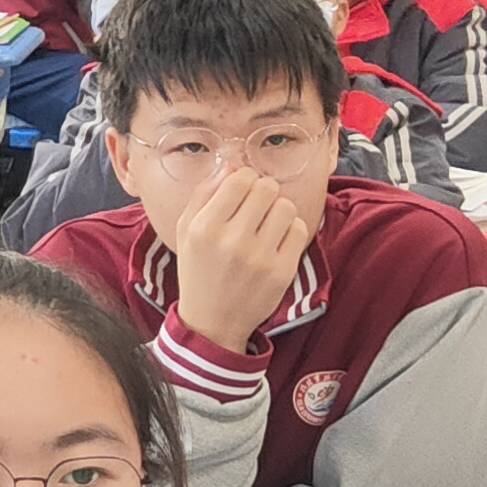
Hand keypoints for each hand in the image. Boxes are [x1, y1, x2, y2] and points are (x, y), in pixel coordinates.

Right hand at [169, 167, 317, 357]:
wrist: (212, 321)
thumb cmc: (198, 270)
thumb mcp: (186, 231)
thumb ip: (203, 194)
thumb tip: (231, 166)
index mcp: (205, 227)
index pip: (240, 179)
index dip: (244, 180)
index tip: (242, 191)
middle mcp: (232, 241)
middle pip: (267, 188)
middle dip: (263, 192)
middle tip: (257, 207)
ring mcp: (260, 258)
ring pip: (286, 207)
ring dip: (279, 211)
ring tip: (268, 224)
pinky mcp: (282, 272)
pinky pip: (300, 230)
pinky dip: (291, 231)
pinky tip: (277, 240)